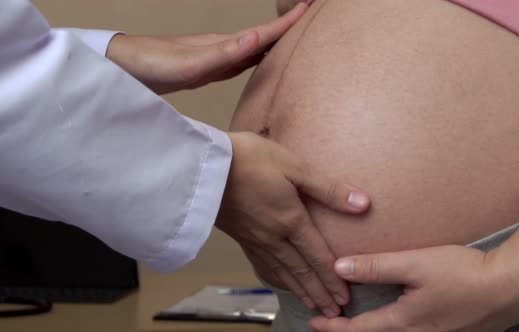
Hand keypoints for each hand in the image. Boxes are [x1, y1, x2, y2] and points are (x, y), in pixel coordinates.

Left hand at [106, 2, 311, 93]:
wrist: (128, 67)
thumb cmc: (155, 65)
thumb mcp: (192, 63)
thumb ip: (223, 54)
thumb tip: (255, 39)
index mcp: (224, 46)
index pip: (263, 33)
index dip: (287, 22)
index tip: (309, 6)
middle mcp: (223, 48)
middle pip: (263, 36)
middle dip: (286, 27)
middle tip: (308, 17)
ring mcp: (215, 57)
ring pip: (252, 48)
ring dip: (272, 42)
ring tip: (291, 38)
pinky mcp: (206, 68)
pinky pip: (239, 61)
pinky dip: (254, 58)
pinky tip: (255, 62)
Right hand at [217, 132, 369, 317]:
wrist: (202, 165)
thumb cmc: (249, 159)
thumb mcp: (294, 166)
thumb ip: (328, 189)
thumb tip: (362, 204)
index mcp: (291, 220)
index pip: (318, 257)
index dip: (333, 278)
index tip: (344, 297)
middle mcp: (274, 236)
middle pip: (302, 271)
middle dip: (320, 293)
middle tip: (334, 311)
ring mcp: (255, 239)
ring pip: (282, 272)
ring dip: (300, 290)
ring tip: (313, 305)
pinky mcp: (240, 236)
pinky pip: (262, 265)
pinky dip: (275, 279)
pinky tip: (279, 282)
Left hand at [310, 245, 518, 331]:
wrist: (511, 288)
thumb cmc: (464, 275)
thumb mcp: (415, 264)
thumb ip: (377, 267)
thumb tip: (340, 268)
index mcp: (404, 323)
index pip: (358, 331)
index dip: (333, 327)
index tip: (314, 322)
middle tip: (330, 322)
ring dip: (370, 330)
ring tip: (357, 321)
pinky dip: (391, 329)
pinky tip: (395, 317)